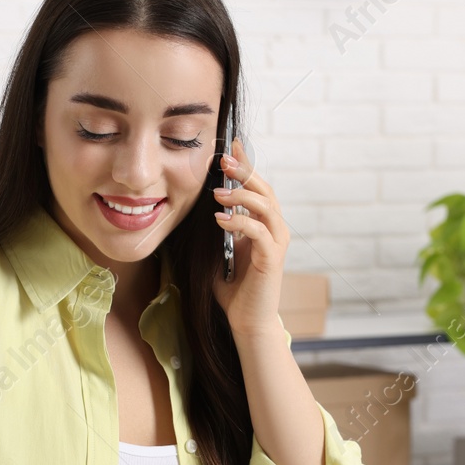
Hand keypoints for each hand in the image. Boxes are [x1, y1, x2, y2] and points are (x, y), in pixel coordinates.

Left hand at [211, 137, 289, 337]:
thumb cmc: (231, 290)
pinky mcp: (272, 259)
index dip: (246, 164)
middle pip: (265, 189)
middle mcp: (273, 230)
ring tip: (217, 193)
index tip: (232, 143)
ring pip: (266, 207)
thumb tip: (189, 209)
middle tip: (223, 157)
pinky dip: (240, 222)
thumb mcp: (215, 253)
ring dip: (242, 195)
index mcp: (262, 225)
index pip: (256, 187)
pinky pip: (259, 232)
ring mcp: (276, 243)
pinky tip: (221, 220)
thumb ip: (211, 231)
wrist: (246, 321)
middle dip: (245, 171)